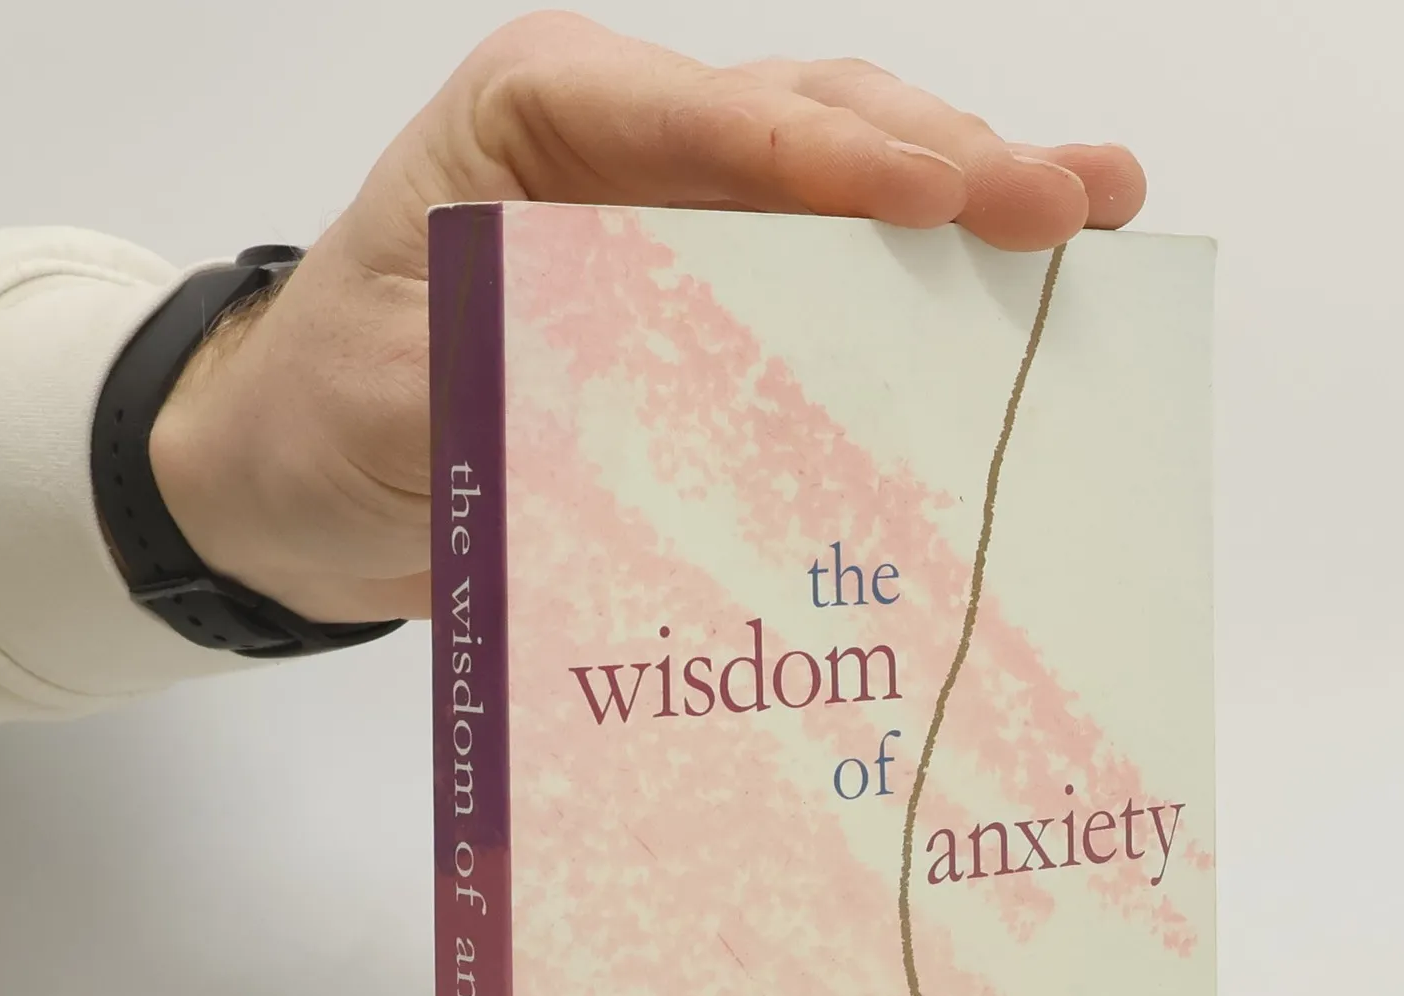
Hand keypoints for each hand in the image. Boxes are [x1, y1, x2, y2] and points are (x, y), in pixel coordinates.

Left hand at [149, 10, 1147, 623]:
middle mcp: (632, 149)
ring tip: (1097, 218)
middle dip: (945, 164)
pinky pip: (834, 291)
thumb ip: (519, 373)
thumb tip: (671, 405)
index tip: (945, 193)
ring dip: (972, 206)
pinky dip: (926, 301)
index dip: (829, 153)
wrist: (306, 473)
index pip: (701, 116)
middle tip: (1066, 207)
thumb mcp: (399, 389)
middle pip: (812, 127)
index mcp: (542, 120)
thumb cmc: (333, 404)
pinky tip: (1022, 309)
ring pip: (850, 192)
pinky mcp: (716, 310)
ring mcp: (687, 224)